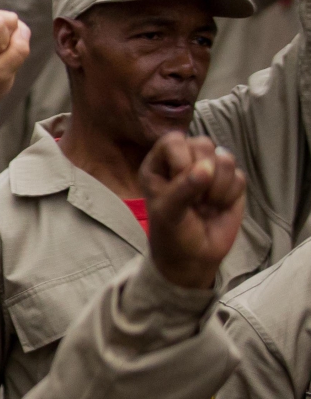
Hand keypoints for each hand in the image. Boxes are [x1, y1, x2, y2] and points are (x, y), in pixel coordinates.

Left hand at [0, 10, 30, 126]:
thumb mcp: (2, 73)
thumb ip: (18, 50)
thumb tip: (23, 28)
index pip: (0, 24)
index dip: (3, 45)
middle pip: (8, 19)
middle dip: (7, 41)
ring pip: (11, 20)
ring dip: (8, 41)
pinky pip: (10, 24)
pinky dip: (7, 39)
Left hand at [141, 133, 245, 289]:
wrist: (194, 257)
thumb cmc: (171, 233)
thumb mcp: (168, 212)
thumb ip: (184, 188)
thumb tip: (207, 167)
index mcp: (159, 164)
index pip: (173, 140)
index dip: (182, 160)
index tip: (179, 184)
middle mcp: (183, 161)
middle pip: (203, 144)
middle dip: (202, 175)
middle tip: (192, 200)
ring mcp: (209, 170)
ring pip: (225, 158)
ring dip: (217, 187)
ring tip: (204, 205)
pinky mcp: (230, 182)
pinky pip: (239, 176)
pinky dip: (229, 195)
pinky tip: (217, 208)